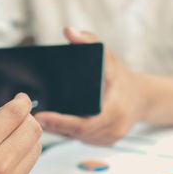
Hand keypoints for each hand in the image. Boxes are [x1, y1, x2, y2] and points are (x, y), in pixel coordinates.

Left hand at [35, 27, 146, 145]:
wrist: (142, 97)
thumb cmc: (122, 76)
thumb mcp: (108, 56)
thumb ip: (89, 41)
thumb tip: (69, 31)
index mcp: (115, 111)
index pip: (83, 124)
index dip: (61, 122)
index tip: (40, 116)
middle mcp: (113, 128)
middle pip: (77, 134)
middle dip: (53, 126)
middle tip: (30, 117)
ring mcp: (110, 138)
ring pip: (78, 139)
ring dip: (59, 131)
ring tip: (38, 120)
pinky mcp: (106, 142)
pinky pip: (83, 140)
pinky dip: (68, 133)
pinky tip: (54, 125)